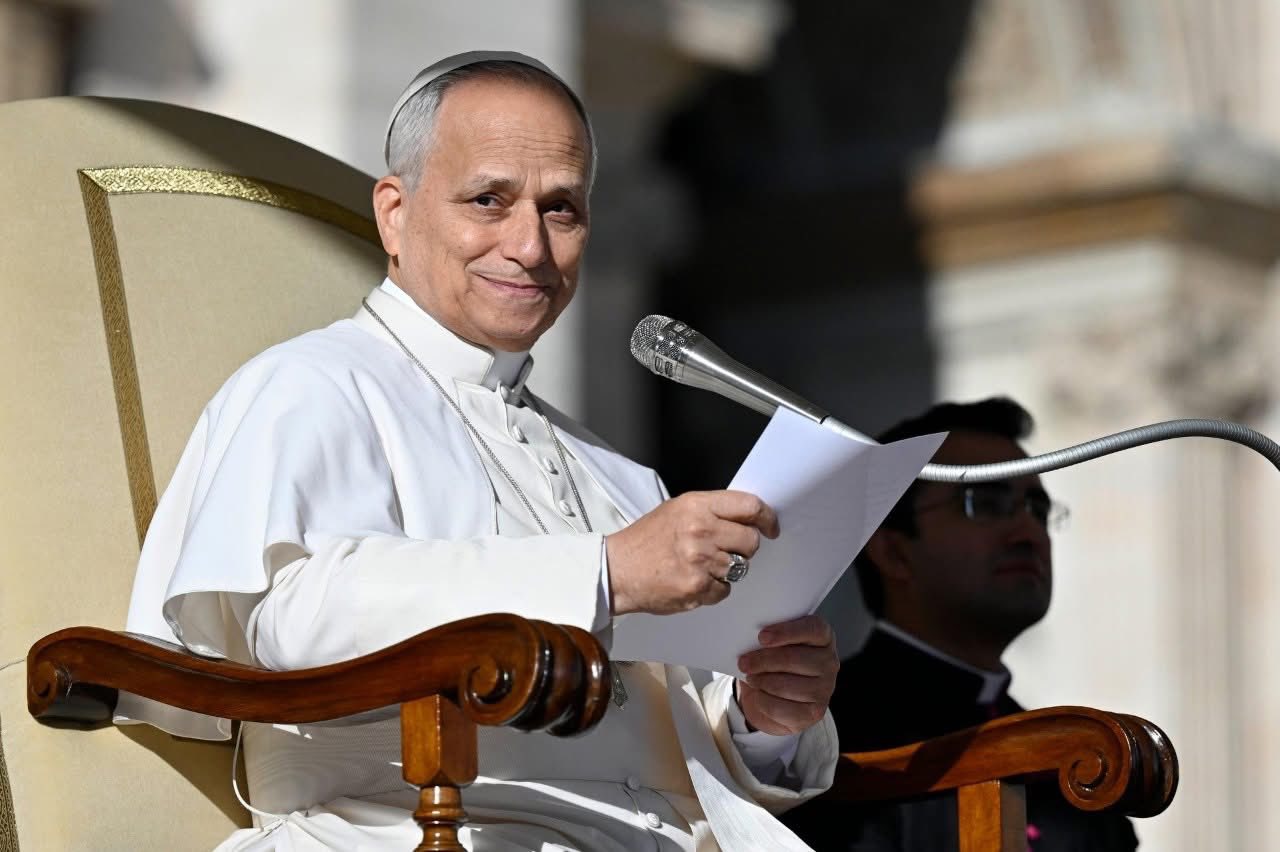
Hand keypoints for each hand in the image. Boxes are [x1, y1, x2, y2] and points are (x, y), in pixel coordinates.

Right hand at [606, 490, 778, 615]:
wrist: (618, 570)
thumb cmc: (646, 541)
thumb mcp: (677, 510)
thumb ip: (712, 510)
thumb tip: (747, 516)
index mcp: (696, 506)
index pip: (749, 506)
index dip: (767, 518)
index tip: (770, 526)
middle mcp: (700, 530)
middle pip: (751, 541)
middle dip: (744, 547)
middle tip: (725, 549)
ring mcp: (700, 561)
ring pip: (741, 567)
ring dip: (727, 569)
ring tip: (701, 565)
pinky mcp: (698, 587)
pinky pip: (725, 590)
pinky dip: (714, 589)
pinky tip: (693, 580)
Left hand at [736, 615, 837, 735]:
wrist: (773, 697)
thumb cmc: (774, 663)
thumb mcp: (771, 645)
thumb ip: (766, 638)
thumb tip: (746, 639)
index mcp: (822, 637)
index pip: (813, 628)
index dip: (787, 632)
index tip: (762, 637)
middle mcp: (829, 662)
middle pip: (795, 658)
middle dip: (764, 660)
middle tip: (743, 662)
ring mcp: (825, 689)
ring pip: (786, 685)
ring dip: (761, 681)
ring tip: (751, 678)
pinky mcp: (815, 713)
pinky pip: (781, 708)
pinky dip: (763, 701)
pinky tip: (759, 694)